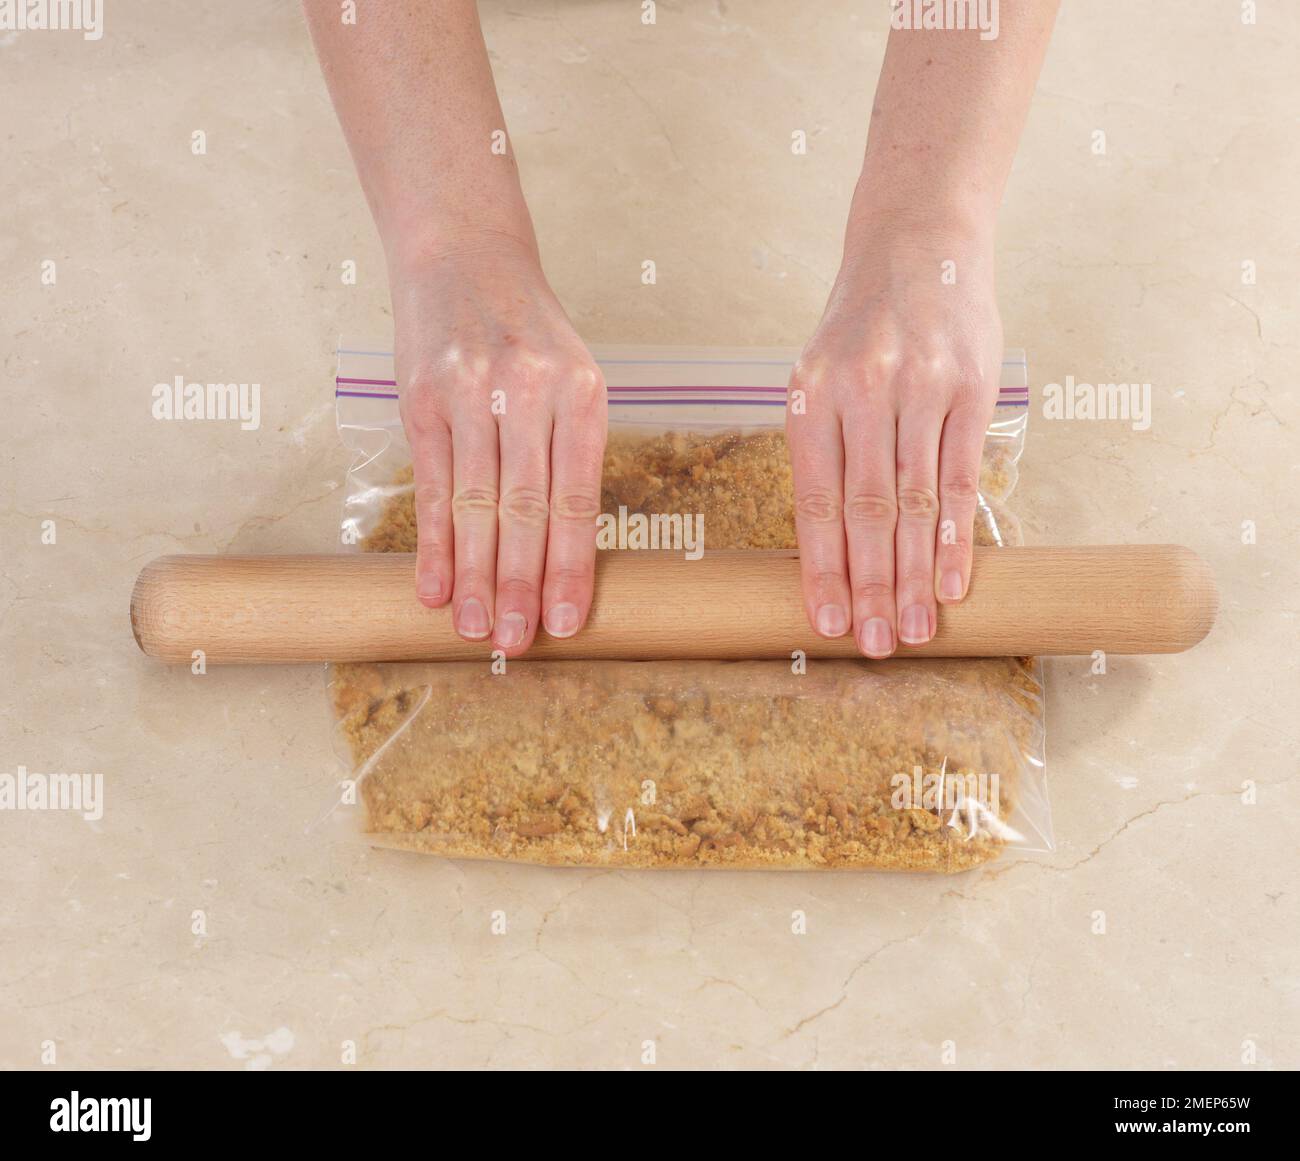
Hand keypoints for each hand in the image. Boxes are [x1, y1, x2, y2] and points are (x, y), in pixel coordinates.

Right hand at [391, 237, 606, 655]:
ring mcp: (470, 394)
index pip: (578, 500)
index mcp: (583, 394)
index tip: (566, 623)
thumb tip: (568, 552)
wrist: (465, 253)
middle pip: (526, 511)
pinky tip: (433, 587)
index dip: (570, 568)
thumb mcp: (572, 376)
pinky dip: (431, 542)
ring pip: (476, 505)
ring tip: (476, 630)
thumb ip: (572, 453)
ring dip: (475, 576)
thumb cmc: (528, 331)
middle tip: (517, 643)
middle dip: (521, 585)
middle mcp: (529, 393)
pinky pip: (430, 484)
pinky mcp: (421, 399)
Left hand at [786, 224, 1001, 656]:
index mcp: (811, 396)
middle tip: (872, 645)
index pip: (814, 502)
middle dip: (868, 587)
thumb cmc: (860, 326)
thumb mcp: (819, 375)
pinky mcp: (970, 388)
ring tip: (912, 630)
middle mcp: (861, 392)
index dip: (820, 568)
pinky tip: (953, 581)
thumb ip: (822, 450)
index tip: (824, 622)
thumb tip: (827, 545)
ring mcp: (918, 388)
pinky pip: (962, 475)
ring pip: (914, 503)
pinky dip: (956, 535)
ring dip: (913, 576)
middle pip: (864, 512)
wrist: (916, 242)